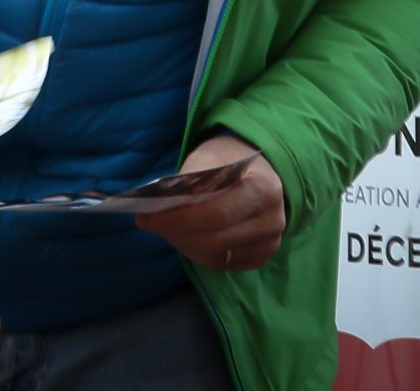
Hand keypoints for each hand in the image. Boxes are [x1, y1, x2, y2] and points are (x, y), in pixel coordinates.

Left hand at [136, 134, 285, 271]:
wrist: (258, 171)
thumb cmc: (230, 160)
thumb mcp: (209, 157)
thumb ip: (190, 180)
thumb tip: (160, 205)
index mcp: (264, 189)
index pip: (218, 213)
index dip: (179, 219)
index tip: (147, 216)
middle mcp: (273, 220)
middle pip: (215, 239)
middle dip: (175, 233)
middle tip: (148, 223)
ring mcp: (270, 242)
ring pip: (216, 256)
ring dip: (182, 244)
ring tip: (162, 229)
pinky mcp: (261, 257)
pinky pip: (222, 263)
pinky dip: (196, 253)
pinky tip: (181, 238)